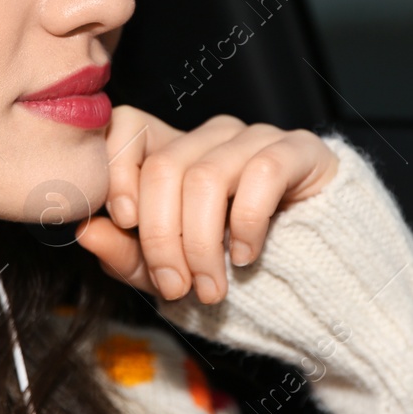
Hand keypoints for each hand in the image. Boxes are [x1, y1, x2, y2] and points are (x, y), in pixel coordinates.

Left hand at [74, 106, 340, 303]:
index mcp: (178, 154)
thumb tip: (86, 232)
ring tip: (212, 287)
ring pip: (205, 176)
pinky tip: (247, 256)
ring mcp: (259, 139)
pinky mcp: (301, 152)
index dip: (117, 168)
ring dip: (201, 244)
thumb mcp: (176, 274)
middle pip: (164, 165)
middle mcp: (215, 137)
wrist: (326, 287)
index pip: (128, 125)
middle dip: (161, 237)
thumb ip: (130, 256)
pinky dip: (245, 223)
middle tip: (175, 288)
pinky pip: (261, 174)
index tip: (123, 222)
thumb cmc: (245, 274)